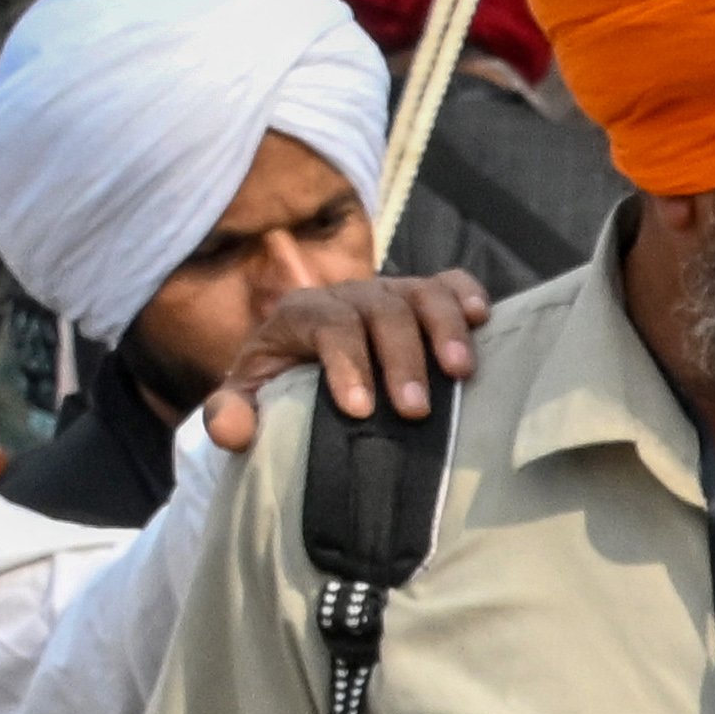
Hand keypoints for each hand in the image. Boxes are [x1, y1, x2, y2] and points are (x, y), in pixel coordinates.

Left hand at [223, 265, 498, 434]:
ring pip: (423, 294)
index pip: (328, 325)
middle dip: (401, 360)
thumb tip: (230, 431)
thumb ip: (230, 413)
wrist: (309, 358)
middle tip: (416, 411)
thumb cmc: (285, 386)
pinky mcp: (426, 296)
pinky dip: (469, 297)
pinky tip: (484, 321)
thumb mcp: (250, 398)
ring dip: (446, 331)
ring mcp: (393, 292)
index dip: (346, 363)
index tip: (361, 409)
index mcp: (303, 313)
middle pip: (382, 312)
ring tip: (461, 373)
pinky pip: (452, 282)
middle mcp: (351, 295)